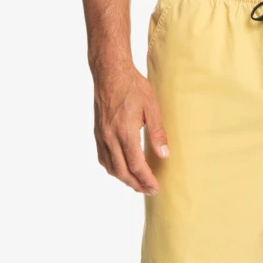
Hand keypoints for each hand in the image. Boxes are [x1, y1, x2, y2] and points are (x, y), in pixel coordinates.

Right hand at [93, 64, 168, 194]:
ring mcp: (101, 136)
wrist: (109, 71)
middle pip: (122, 172)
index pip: (136, 166)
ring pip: (111, 167)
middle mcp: (110, 137)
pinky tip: (122, 169)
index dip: (146, 180)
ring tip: (138, 184)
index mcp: (125, 132)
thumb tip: (164, 156)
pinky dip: (113, 169)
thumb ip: (158, 133)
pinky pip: (103, 158)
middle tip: (149, 191)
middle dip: (136, 185)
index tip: (156, 188)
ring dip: (124, 179)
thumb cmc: (133, 86)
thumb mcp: (152, 107)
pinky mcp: (97, 133)